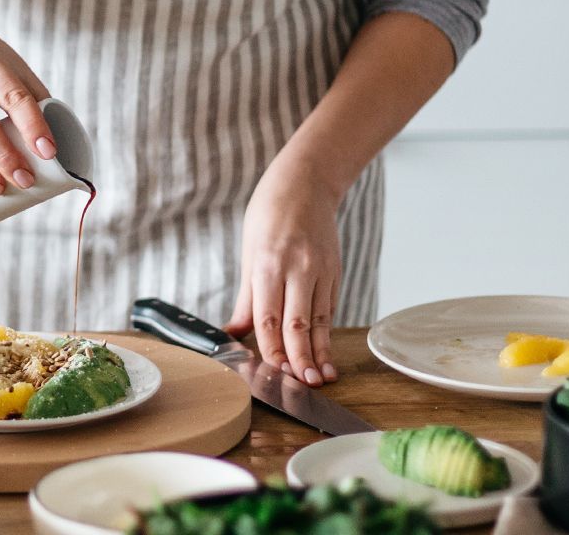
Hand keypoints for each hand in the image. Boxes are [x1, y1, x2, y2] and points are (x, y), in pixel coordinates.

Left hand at [226, 162, 343, 386]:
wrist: (305, 183)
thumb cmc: (268, 216)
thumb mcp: (250, 253)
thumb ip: (246, 299)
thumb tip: (232, 333)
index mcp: (269, 264)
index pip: (270, 318)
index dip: (273, 349)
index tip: (274, 372)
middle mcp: (298, 268)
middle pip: (299, 324)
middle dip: (301, 358)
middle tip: (304, 385)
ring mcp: (321, 270)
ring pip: (320, 319)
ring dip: (320, 351)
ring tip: (322, 377)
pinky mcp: (336, 270)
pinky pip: (330, 306)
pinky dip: (327, 331)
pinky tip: (326, 351)